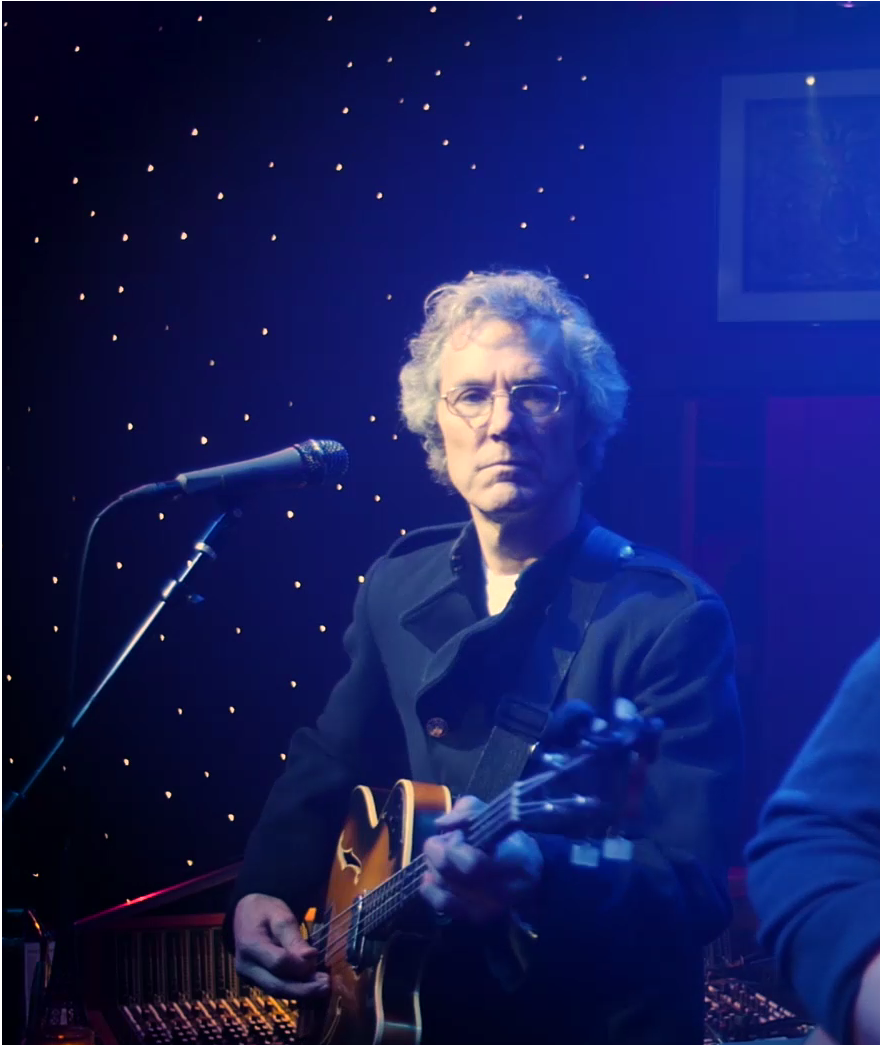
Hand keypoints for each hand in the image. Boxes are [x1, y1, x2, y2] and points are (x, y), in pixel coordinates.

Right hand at [233, 893, 329, 998]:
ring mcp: (249, 976)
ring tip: (324, 987)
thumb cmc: (264, 910)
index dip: (299, 963)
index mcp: (250, 945)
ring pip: (277, 991)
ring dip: (302, 992)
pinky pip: (276, 988)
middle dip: (304, 989)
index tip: (316, 955)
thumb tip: (310, 958)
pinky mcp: (256, 980)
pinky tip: (312, 986)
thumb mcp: (280, 915)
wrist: (243, 914)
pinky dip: (295, 989)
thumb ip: (294, 937)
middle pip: (276, 985)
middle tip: (327, 986)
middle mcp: (246, 966)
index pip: (277, 962)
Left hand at [420, 795, 542, 923]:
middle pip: (451, 875)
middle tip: (443, 841)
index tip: (458, 834)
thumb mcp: (494, 815)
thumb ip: (466, 812)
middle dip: (437, 852)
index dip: (454, 844)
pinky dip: (430, 889)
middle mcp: (502, 891)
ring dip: (434, 867)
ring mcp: (488, 909)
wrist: (528, 875)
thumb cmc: (508, 840)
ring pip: (443, 888)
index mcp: (514, 861)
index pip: (471, 863)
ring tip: (443, 856)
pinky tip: (430, 876)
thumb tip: (440, 825)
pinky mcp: (476, 917)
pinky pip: (442, 906)